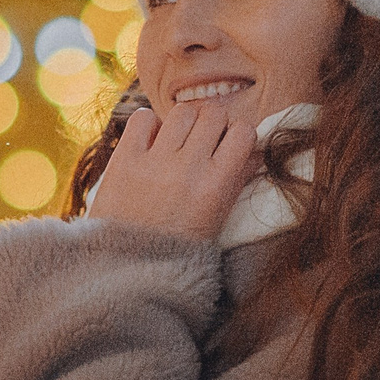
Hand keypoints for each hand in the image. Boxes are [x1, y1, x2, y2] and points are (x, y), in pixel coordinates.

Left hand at [84, 104, 262, 240]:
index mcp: (217, 185)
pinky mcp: (124, 160)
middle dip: (212, 123)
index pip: (243, 131)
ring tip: (176, 141)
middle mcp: (189, 168)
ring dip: (183, 121)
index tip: (230, 143)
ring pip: (182, 111)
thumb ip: (237, 180)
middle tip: (203, 140)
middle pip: (213, 113)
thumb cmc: (178, 246)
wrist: (129, 268)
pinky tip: (151, 142)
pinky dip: (149, 124)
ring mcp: (155, 161)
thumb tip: (255, 151)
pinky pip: (142, 118)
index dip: (238, 134)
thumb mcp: (217, 218)